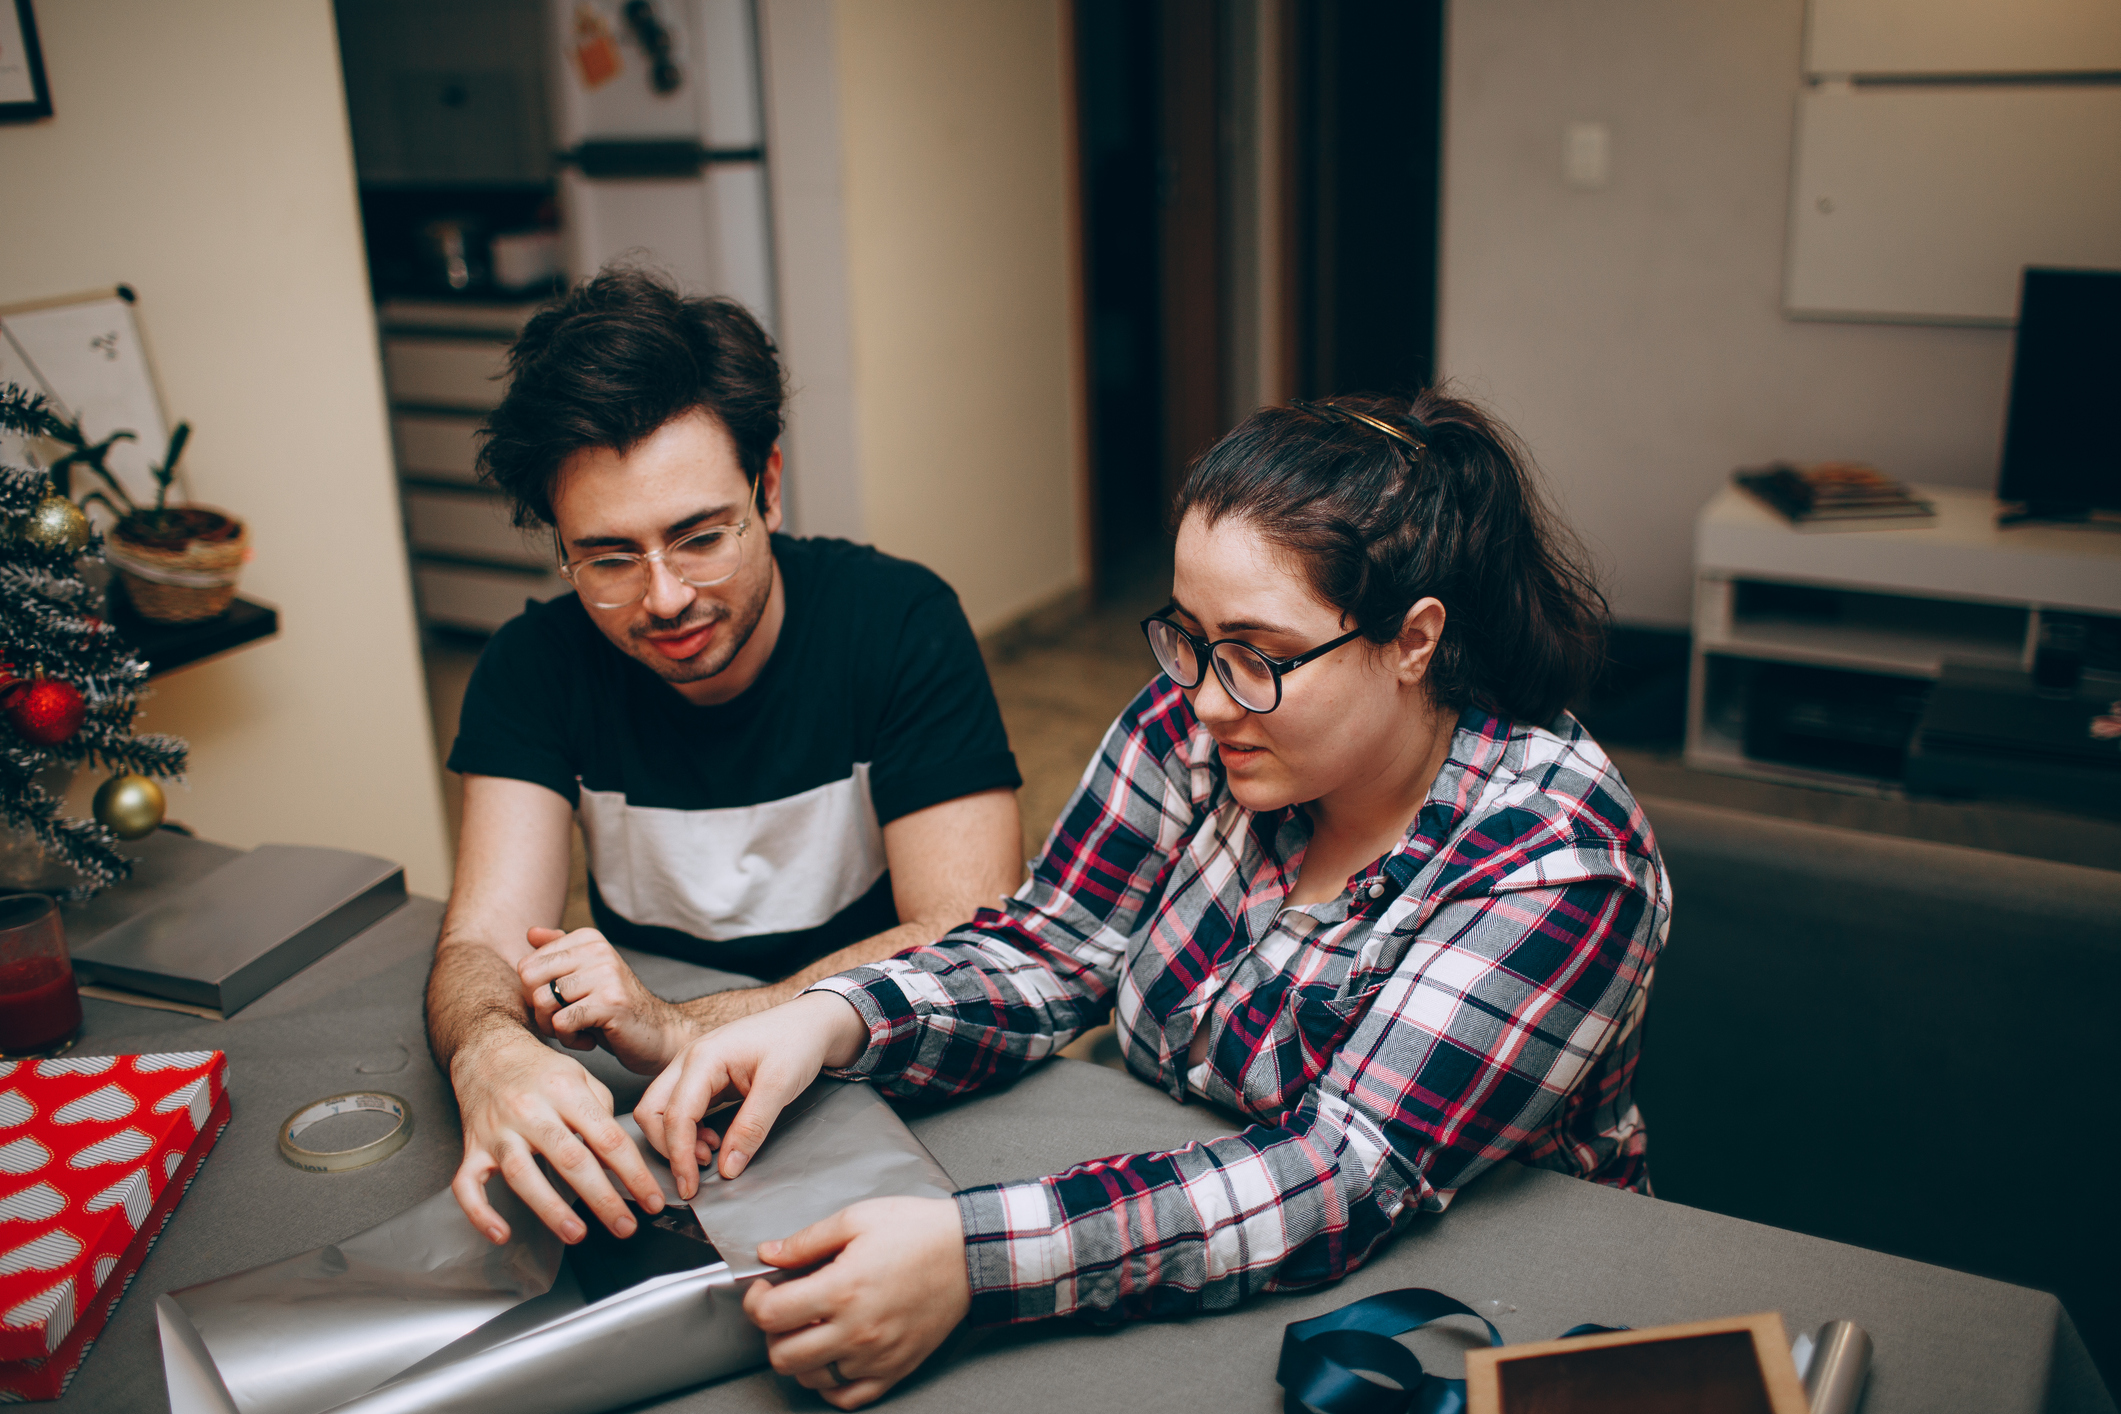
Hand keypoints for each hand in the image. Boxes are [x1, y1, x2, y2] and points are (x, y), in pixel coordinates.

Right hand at [449, 1027, 665, 1243]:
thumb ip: (602, 1115)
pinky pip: (467, 1185)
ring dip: (551, 1209)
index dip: (634, 1173)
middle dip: (602, 1198)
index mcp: (565, 1091)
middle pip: (571, 1159)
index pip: (607, 1137)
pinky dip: (480, 1213)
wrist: (486, 1051)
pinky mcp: (472, 1148)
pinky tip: (500, 1234)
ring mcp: (498, 1131)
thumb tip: (617, 1161)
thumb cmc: (539, 1070)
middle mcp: (531, 1110)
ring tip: (577, 1233)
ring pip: (523, 1175)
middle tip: (625, 1226)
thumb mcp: (580, 1077)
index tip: (651, 1200)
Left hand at [518, 926, 698, 1073]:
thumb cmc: (613, 1008)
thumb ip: (558, 953)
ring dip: (553, 1027)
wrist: (658, 1034)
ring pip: (543, 1002)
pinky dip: (570, 1040)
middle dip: (537, 1009)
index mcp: (589, 940)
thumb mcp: (585, 976)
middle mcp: (598, 950)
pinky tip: (589, 1040)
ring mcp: (606, 974)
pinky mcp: (611, 1003)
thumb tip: (530, 932)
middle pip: (529, 981)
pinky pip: (562, 1023)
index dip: (534, 993)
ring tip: (576, 1030)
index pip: (527, 965)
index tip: (560, 1005)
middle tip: (562, 1021)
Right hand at [633, 991, 868, 1197]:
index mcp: (704, 1057)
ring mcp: (693, 1068)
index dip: (679, 1156)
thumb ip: (752, 1127)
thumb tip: (728, 1167)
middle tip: (698, 1172)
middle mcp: (690, 1060)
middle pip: (652, 1111)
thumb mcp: (780, 1085)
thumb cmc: (796, 1042)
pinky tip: (714, 1140)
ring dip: (678, 1140)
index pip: (676, 1115)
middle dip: (668, 1147)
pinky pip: (681, 1109)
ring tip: (712, 1154)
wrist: (810, 1022)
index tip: (691, 1186)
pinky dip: (689, 1131)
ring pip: (662, 1111)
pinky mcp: (703, 1078)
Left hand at [745, 1197, 970, 1408]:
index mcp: (842, 1289)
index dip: (755, 1301)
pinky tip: (833, 1357)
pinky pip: (848, 1397)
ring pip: (811, 1380)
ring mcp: (875, 1356)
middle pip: (783, 1356)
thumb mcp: (858, 1218)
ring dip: (800, 1357)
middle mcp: (856, 1330)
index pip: (771, 1315)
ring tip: (811, 1329)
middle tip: (785, 1310)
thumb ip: (807, 1240)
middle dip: (773, 1332)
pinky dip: (831, 1384)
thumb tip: (770, 1253)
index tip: (763, 1289)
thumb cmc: (920, 1233)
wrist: (970, 1254)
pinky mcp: (895, 1368)